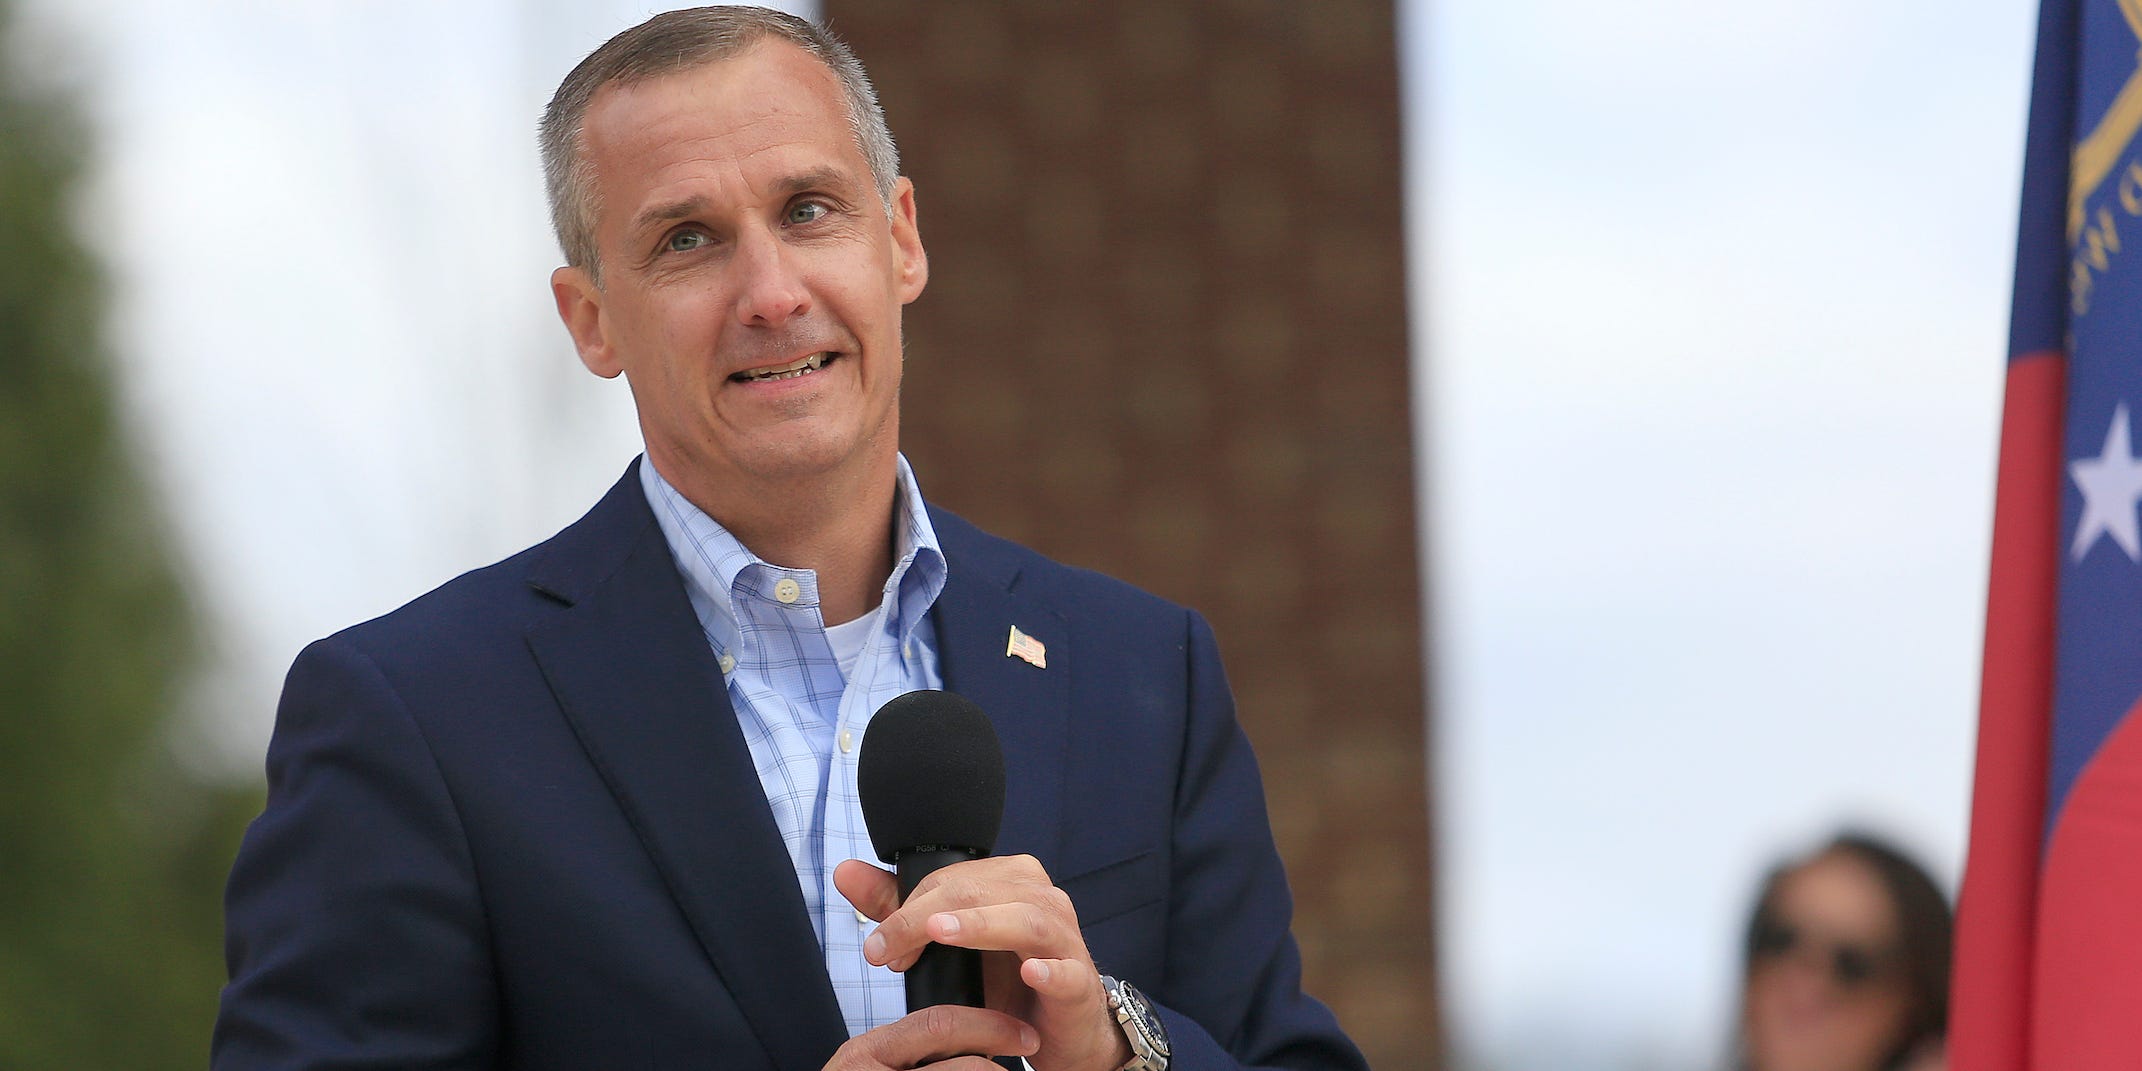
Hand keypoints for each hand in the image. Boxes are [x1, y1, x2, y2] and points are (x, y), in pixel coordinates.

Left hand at [835, 856, 1133, 1070]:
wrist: (1055, 1028)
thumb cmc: (1005, 979)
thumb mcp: (948, 943)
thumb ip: (898, 907)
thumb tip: (846, 872)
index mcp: (1011, 880)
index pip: (953, 879)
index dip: (911, 909)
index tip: (881, 947)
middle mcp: (1041, 899)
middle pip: (981, 891)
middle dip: (926, 917)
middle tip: (890, 948)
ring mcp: (1065, 938)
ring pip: (1025, 920)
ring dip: (981, 925)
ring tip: (941, 933)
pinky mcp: (1079, 982)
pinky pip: (1066, 971)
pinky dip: (1048, 969)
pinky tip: (1028, 971)